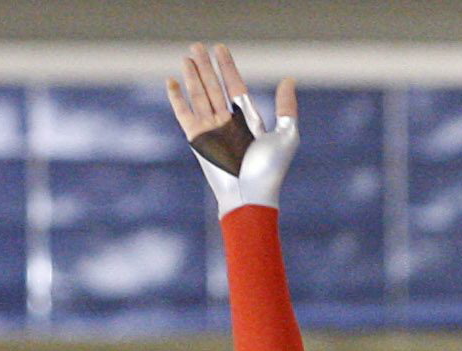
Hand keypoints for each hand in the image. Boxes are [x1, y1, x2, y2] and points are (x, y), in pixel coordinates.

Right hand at [166, 43, 297, 214]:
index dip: (228, 67)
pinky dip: (177, 98)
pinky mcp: (197, 139)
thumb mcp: (285, 136)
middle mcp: (229, 123)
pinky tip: (172, 82)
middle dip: (206, 67)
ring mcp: (212, 130)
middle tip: (197, 46)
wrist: (249, 194)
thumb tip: (289, 80)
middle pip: (214, 88)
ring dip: (193, 76)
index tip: (220, 48)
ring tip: (187, 57)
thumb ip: (286, 108)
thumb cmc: (269, 169)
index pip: (235, 87)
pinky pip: (184, 113)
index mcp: (249, 121)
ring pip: (199, 96)